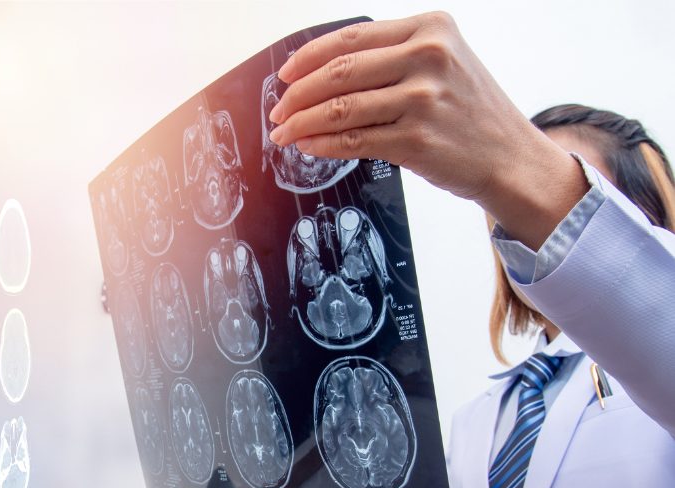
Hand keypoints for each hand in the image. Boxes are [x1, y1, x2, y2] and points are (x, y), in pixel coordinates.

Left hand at [268, 12, 587, 249]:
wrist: (510, 157)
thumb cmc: (470, 112)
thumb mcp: (443, 63)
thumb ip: (393, 57)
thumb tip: (324, 71)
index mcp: (431, 29)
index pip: (352, 38)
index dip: (309, 57)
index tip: (285, 74)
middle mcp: (428, 57)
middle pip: (340, 72)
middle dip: (297, 94)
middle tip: (278, 110)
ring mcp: (422, 99)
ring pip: (341, 108)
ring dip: (303, 122)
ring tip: (284, 132)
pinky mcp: (416, 139)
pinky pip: (353, 141)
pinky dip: (323, 144)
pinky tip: (307, 147)